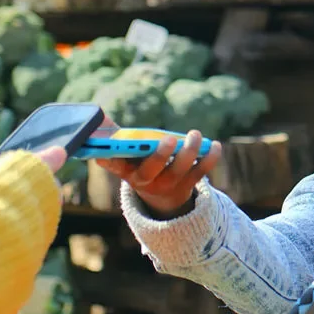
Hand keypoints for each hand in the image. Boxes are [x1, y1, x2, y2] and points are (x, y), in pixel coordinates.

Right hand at [97, 131, 221, 217]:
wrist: (160, 197)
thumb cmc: (139, 164)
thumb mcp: (125, 154)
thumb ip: (113, 135)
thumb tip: (99, 116)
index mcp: (127, 171)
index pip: (115, 166)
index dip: (110, 160)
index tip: (106, 153)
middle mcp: (146, 181)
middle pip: (152, 170)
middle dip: (160, 155)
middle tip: (168, 139)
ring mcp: (168, 185)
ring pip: (179, 170)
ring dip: (189, 152)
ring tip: (194, 135)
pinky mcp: (187, 184)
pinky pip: (200, 172)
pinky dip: (209, 159)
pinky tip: (215, 145)